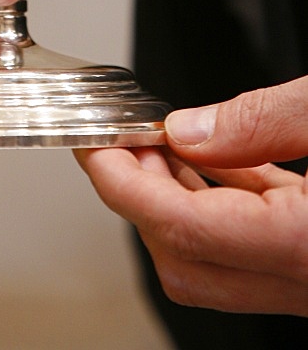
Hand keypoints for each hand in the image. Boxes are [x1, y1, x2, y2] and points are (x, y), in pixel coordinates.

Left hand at [74, 77, 307, 315]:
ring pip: (217, 261)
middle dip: (142, 195)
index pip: (183, 229)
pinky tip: (219, 162)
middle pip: (187, 259)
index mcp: (307, 245)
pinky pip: (254, 246)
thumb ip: (264, 121)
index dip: (125, 185)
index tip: (95, 150)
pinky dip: (224, 206)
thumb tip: (190, 129)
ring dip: (178, 202)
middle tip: (127, 140)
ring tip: (161, 145)